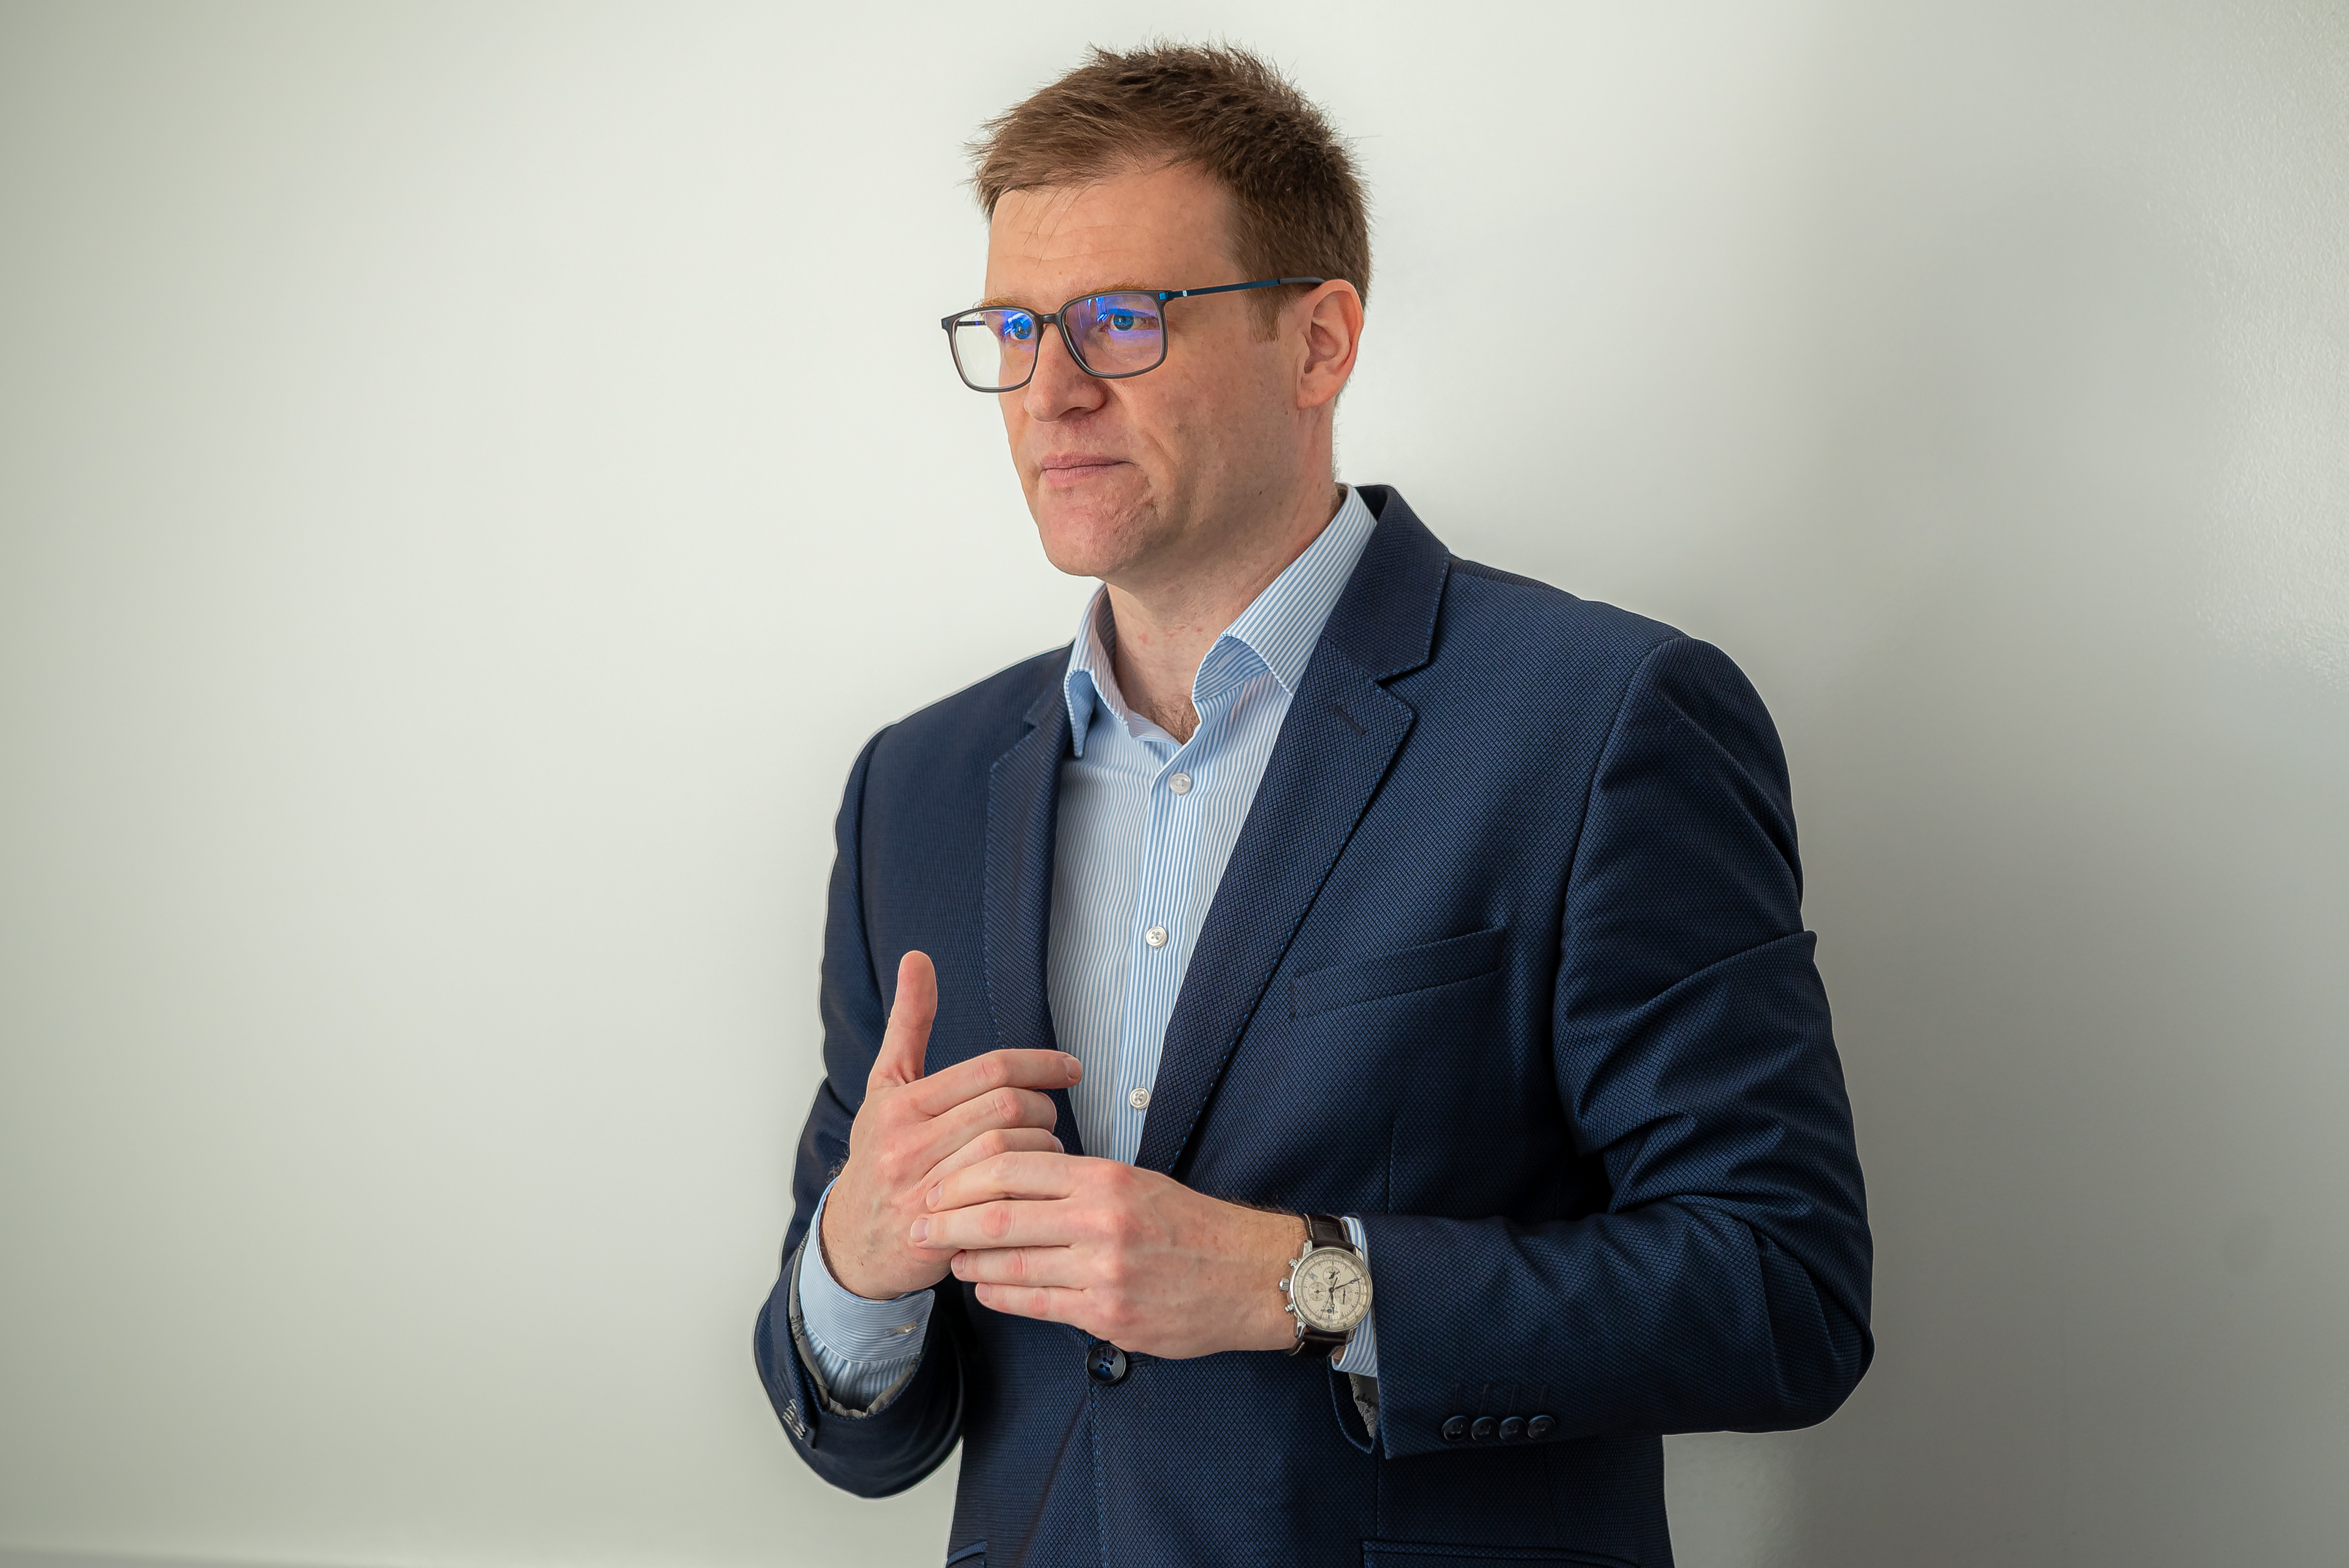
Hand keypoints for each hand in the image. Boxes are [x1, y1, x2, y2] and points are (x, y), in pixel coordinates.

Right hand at [819, 951, 1082, 1300]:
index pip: (989, 1069)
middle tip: (1050, 1113)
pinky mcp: (940, 1232)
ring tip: (1044, 1147)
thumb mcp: (887, 1085)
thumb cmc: (879, 1154)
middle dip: (1044, 1107)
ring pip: (1010, 1152)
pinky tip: (1036, 1183)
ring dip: (1043, 1147)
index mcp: (902, 1103)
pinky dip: (1031, 1187)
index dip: (1041, 1064)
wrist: (853, 1241)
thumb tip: (917, 958)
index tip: (1071, 1067)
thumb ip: (910, 1023)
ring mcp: (924, 1190)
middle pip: (1006, 1108)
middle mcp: (908, 1144)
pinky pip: (1005, 1200)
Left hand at [915, 1151, 1302, 1358]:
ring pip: (1010, 1263)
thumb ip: (1077, 1181)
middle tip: (917, 1223)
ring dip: (969, 1261)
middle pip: (998, 1214)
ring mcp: (1102, 1271)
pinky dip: (1000, 1293)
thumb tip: (1013, 1179)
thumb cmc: (1188, 1226)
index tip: (936, 1184)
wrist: (1247, 1275)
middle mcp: (1100, 1220)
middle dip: (946, 1220)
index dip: (962, 1176)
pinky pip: (1035, 1304)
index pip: (1013, 1165)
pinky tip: (985, 1286)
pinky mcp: (1107, 1314)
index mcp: (1104, 1178)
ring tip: (949, 1256)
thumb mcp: (1136, 1183)